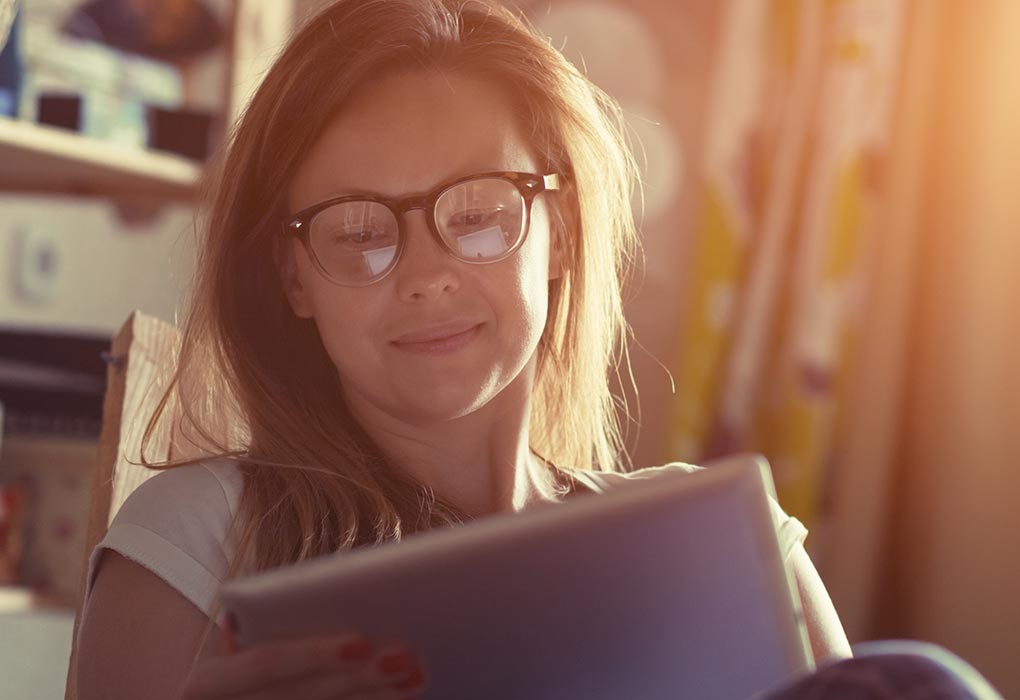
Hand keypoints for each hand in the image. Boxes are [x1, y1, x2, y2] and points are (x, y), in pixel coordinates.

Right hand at [181, 632, 425, 699]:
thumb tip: (335, 603)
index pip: (265, 664)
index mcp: (208, 684)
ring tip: (413, 680)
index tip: (362, 643)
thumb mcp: (235, 658)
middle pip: (301, 698)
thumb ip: (267, 631)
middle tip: (407, 659)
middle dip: (360, 679)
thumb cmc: (235, 678)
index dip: (313, 654)